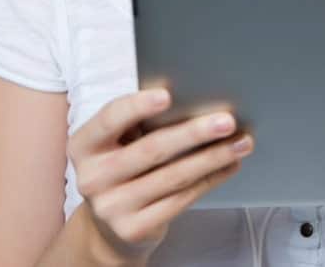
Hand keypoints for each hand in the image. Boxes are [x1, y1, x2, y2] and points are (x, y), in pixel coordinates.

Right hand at [68, 88, 254, 264]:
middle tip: (226, 120)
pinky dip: (210, 179)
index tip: (167, 94)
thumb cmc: (123, 164)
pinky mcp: (134, 228)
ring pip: (173, 176)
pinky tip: (229, 164)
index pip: (110, 119)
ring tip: (241, 142)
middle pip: (151, 149)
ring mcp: (112, 207)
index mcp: (84, 145)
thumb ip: (140, 121)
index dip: (137, 106)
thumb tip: (192, 95)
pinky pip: (181, 199)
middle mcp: (92, 177)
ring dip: (213, 157)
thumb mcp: (118, 141)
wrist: (109, 225)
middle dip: (194, 132)